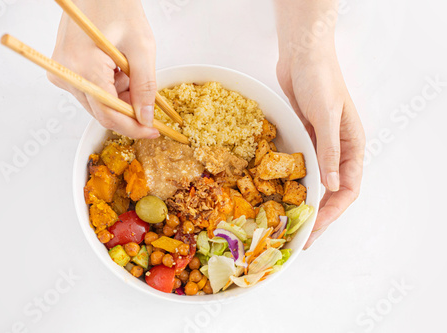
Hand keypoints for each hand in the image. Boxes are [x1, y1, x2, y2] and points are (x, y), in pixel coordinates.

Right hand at [48, 0, 158, 138]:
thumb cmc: (117, 5)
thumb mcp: (141, 47)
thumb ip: (144, 87)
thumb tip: (144, 117)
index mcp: (83, 66)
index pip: (108, 114)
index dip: (133, 127)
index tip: (152, 130)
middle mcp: (65, 72)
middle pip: (101, 112)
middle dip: (129, 110)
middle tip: (149, 101)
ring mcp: (61, 71)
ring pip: (97, 103)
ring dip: (120, 96)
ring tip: (130, 68)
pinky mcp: (63, 69)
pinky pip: (90, 92)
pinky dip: (109, 87)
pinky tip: (117, 67)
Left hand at [275, 4, 364, 247]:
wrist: (302, 55)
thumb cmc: (321, 80)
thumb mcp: (326, 115)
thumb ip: (329, 150)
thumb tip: (331, 185)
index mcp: (353, 146)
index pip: (348, 189)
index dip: (332, 212)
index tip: (313, 229)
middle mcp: (338, 150)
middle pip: (332, 191)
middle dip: (317, 215)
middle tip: (298, 236)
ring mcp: (320, 146)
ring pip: (315, 182)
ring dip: (305, 202)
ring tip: (289, 222)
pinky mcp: (303, 139)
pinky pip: (300, 168)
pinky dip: (293, 183)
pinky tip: (281, 195)